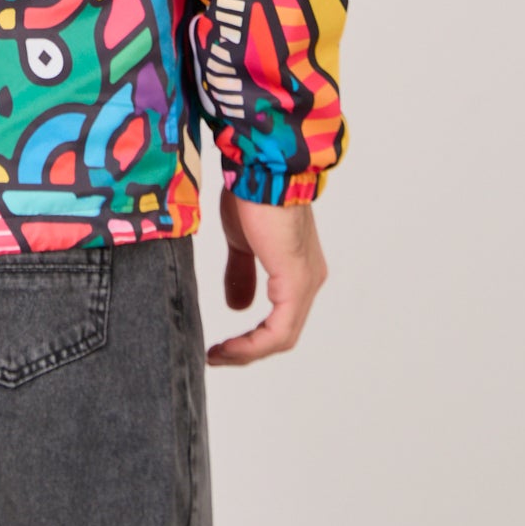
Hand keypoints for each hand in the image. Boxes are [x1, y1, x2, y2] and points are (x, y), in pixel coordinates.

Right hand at [206, 187, 327, 366]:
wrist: (259, 169)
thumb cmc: (251, 195)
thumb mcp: (241, 242)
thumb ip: (241, 274)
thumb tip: (237, 307)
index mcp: (298, 270)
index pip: (280, 319)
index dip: (251, 339)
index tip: (220, 346)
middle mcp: (309, 281)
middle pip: (282, 334)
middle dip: (247, 350)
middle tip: (215, 357)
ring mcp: (306, 284)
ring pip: (282, 337)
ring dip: (248, 352)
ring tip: (217, 356)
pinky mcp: (296, 283)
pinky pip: (279, 331)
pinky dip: (253, 344)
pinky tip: (229, 347)